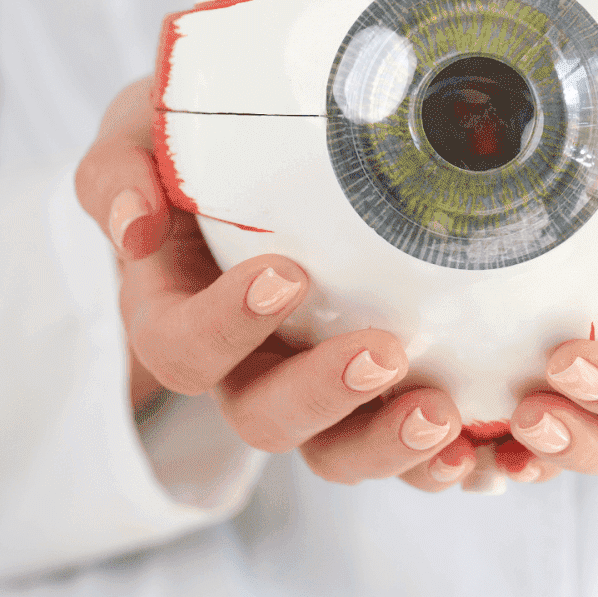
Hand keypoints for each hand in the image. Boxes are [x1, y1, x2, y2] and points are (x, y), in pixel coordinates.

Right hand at [75, 78, 476, 488]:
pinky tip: (477, 449)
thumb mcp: (137, 137)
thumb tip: (136, 225)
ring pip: (334, 449)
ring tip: (442, 414)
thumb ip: (120, 173)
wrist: (253, 144)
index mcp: (176, 313)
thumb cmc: (187, 142)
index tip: (286, 274)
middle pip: (264, 418)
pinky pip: (396, 445)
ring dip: (385, 443)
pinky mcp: (371, 389)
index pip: (182, 347)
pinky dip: (434, 459)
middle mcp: (241, 364)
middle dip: (322, 395)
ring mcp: (308, 383)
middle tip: (383, 353)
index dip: (227, 327)